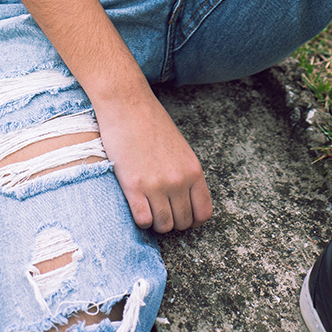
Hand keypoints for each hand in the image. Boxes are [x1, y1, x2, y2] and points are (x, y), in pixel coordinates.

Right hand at [96, 90, 212, 232]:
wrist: (128, 105)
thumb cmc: (152, 123)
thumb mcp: (180, 148)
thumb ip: (185, 174)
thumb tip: (185, 200)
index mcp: (194, 170)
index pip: (203, 213)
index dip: (193, 219)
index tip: (181, 213)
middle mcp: (179, 180)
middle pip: (183, 222)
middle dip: (173, 220)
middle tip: (162, 208)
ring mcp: (157, 185)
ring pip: (163, 226)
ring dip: (156, 221)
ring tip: (149, 206)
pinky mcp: (134, 187)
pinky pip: (143, 221)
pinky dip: (141, 219)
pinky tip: (137, 204)